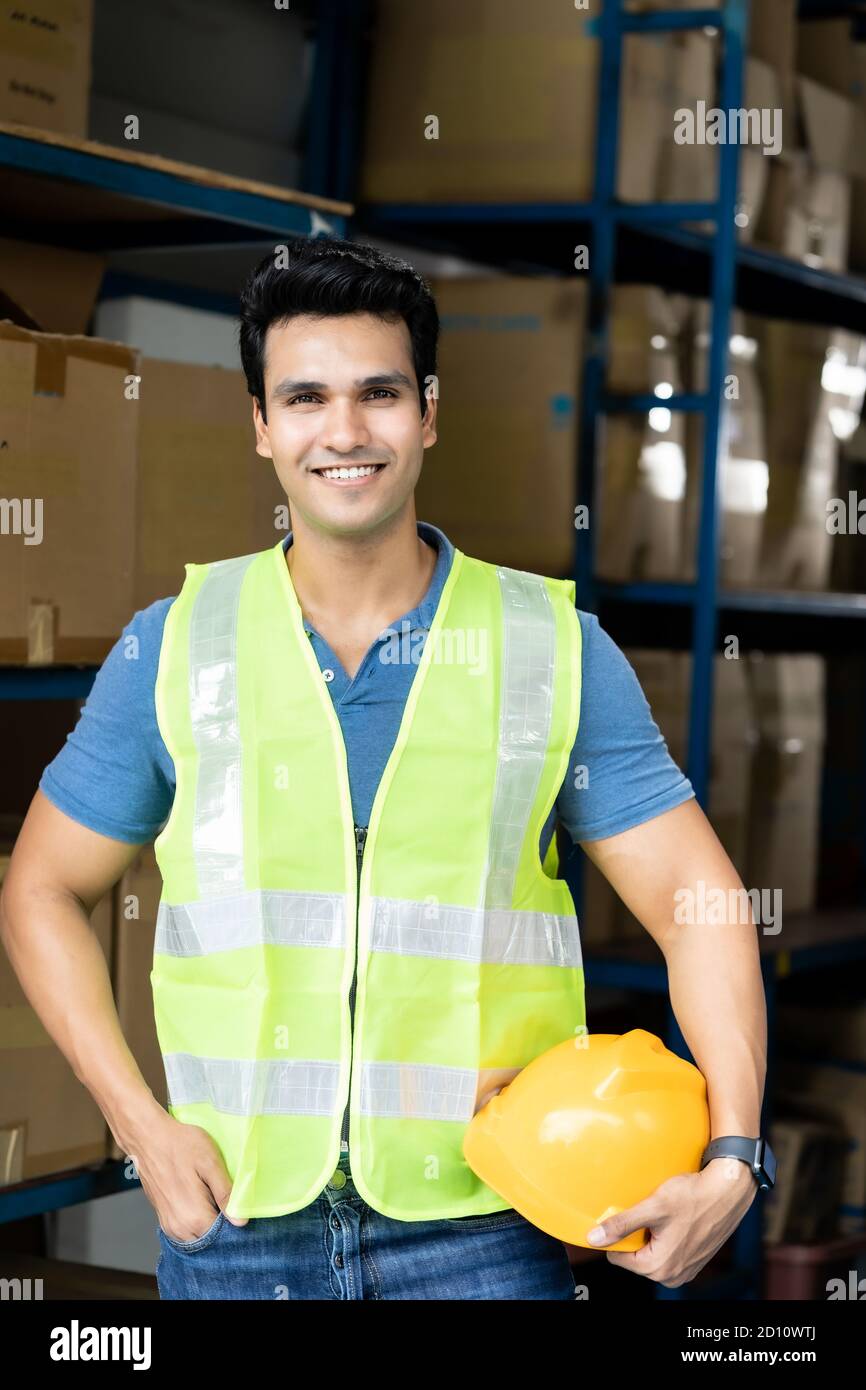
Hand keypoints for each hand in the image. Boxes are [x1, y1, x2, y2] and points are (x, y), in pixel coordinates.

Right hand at [125, 1110, 247, 1242]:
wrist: (148, 1138)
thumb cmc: (180, 1145)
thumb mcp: (210, 1164)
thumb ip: (225, 1194)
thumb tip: (241, 1221)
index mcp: (195, 1217)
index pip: (225, 1236)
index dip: (236, 1221)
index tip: (240, 1205)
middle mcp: (180, 1228)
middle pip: (211, 1239)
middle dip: (223, 1225)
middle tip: (228, 1198)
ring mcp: (170, 1226)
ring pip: (198, 1237)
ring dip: (209, 1224)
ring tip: (213, 1197)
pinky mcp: (164, 1219)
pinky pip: (186, 1231)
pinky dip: (197, 1222)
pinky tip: (201, 1200)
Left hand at [584, 1157, 756, 1287]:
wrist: (728, 1191)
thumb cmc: (693, 1196)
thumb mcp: (653, 1207)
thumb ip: (622, 1224)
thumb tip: (593, 1239)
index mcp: (658, 1267)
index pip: (618, 1256)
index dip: (618, 1234)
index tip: (627, 1214)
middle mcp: (672, 1276)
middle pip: (635, 1256)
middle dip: (637, 1234)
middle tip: (648, 1212)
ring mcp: (685, 1270)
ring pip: (651, 1252)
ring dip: (652, 1234)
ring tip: (663, 1214)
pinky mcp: (694, 1261)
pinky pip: (668, 1250)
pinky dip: (666, 1235)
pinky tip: (675, 1218)